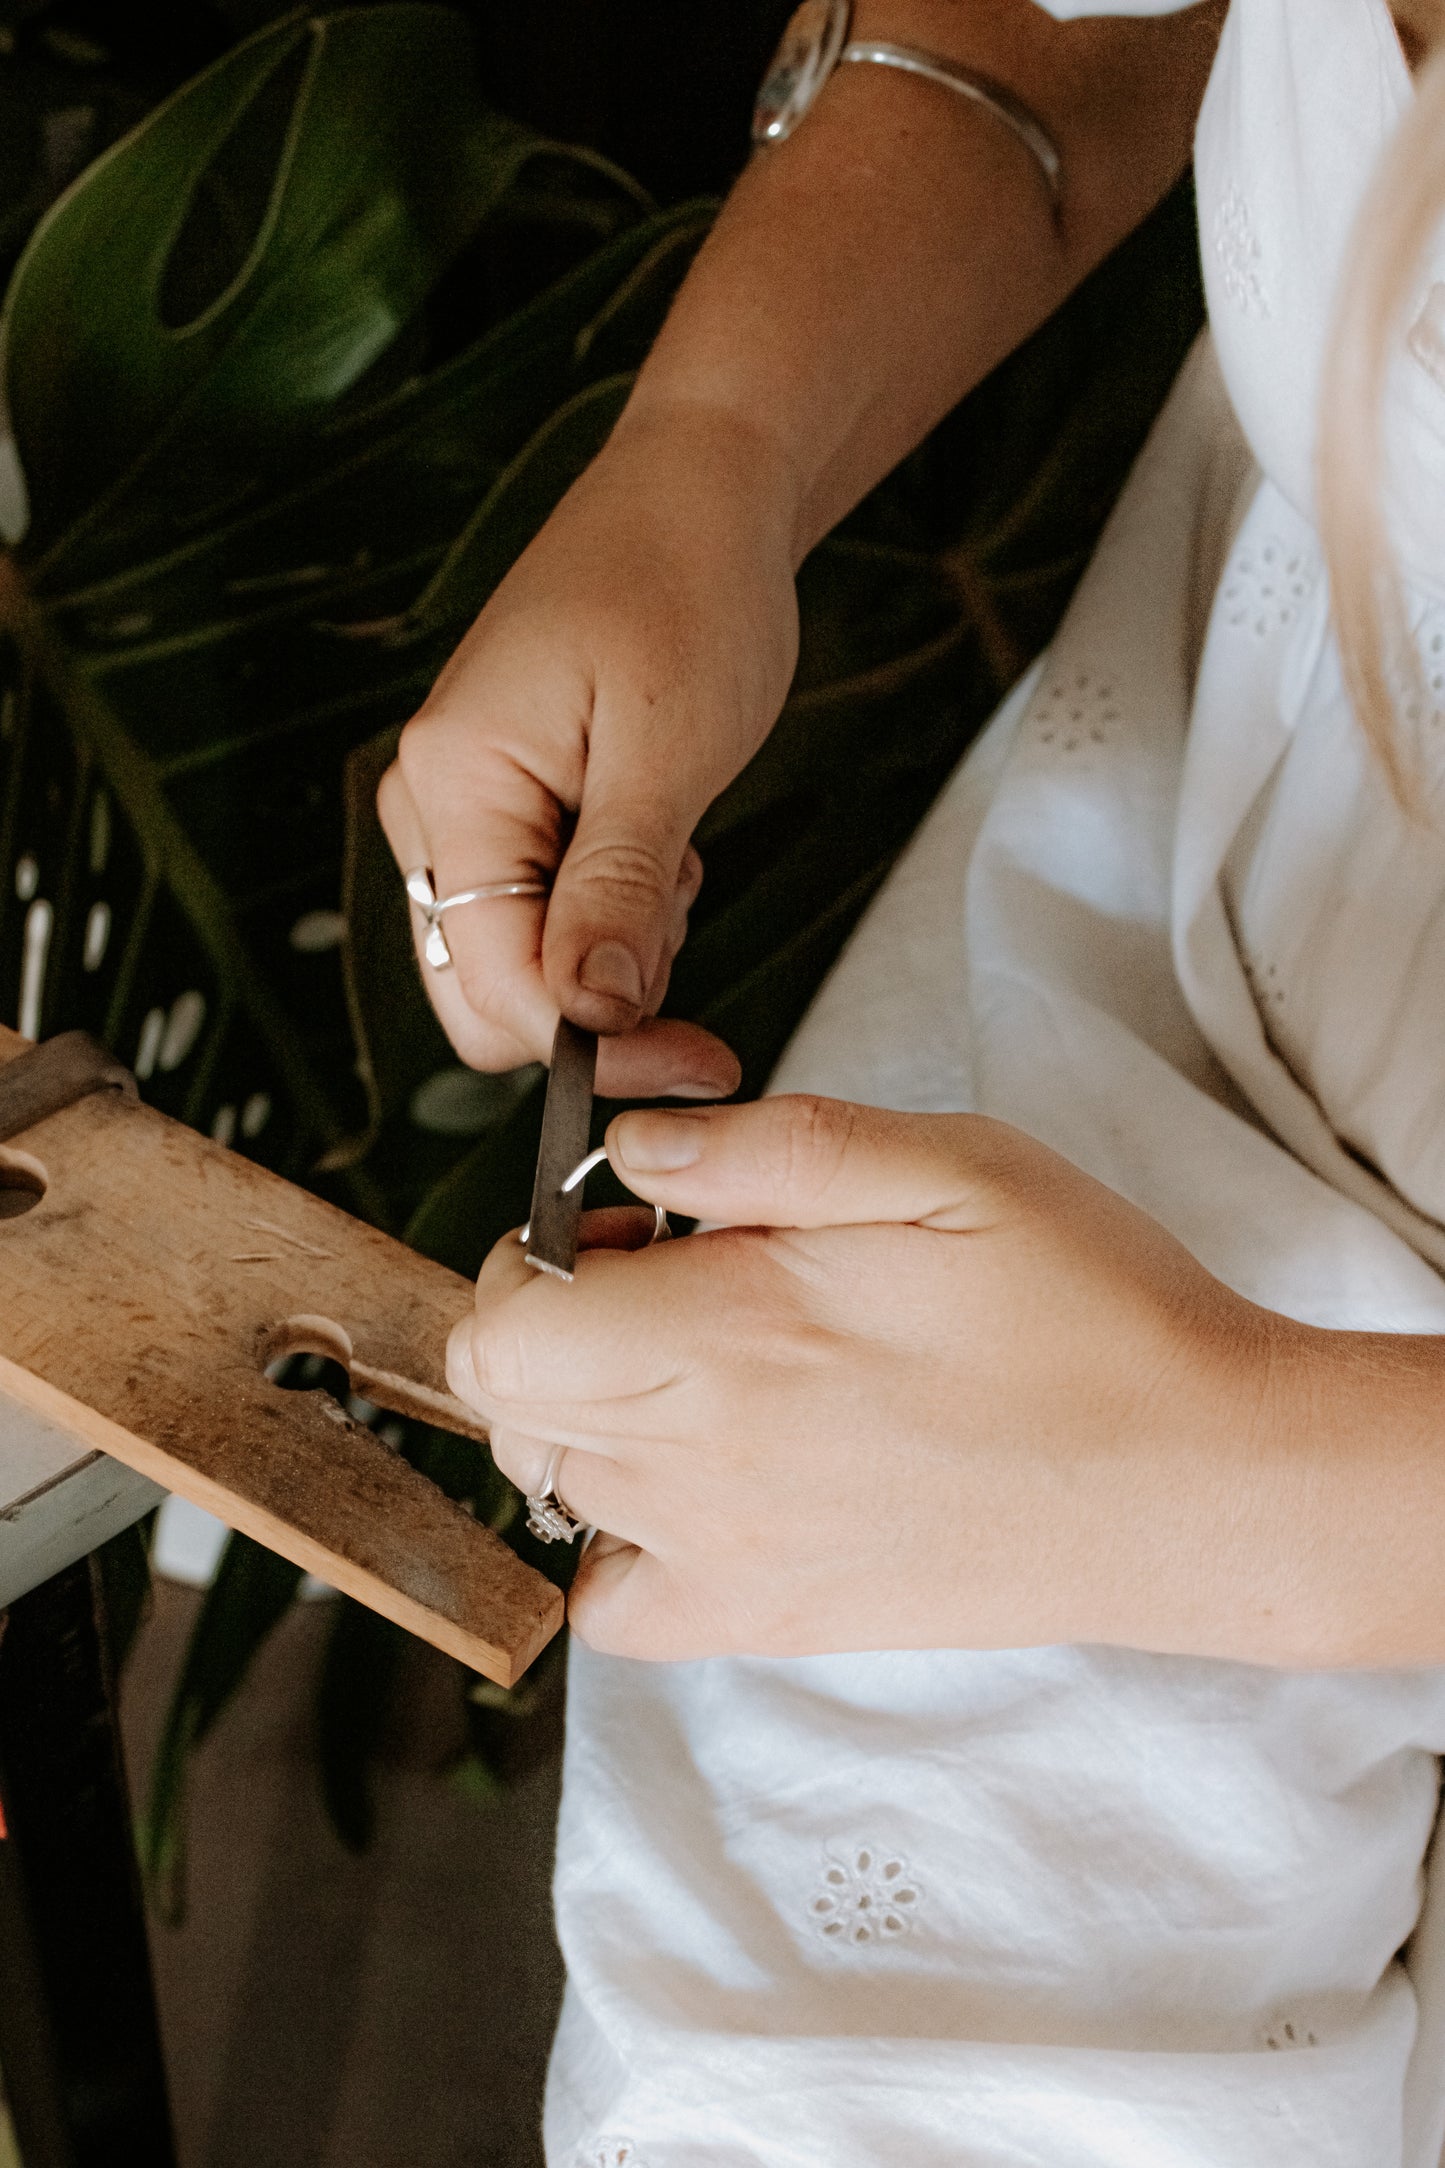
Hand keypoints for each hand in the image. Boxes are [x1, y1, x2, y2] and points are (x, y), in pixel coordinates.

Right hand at [376, 406, 800, 1098]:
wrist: (695, 494)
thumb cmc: (688, 591)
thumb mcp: (671, 752)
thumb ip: (618, 892)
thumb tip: (585, 1019)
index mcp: (452, 783)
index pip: (495, 984)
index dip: (595, 1046)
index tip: (705, 1061)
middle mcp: (427, 805)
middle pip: (483, 996)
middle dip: (596, 1009)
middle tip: (689, 929)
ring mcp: (456, 811)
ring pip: (516, 966)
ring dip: (610, 955)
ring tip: (675, 849)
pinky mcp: (497, 814)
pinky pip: (537, 920)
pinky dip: (610, 915)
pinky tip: (659, 840)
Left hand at [449, 1095, 1297, 1664]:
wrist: (1204, 1485)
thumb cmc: (1090, 1309)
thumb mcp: (948, 1163)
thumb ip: (768, 1145)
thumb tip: (634, 1149)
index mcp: (730, 1339)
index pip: (502, 1331)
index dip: (531, 1256)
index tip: (626, 1227)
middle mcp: (704, 1468)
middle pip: (511, 1408)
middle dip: (556, 1317)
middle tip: (676, 1276)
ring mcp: (731, 1561)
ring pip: (558, 1490)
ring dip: (591, 1412)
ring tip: (714, 1365)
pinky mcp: (775, 1622)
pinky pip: (615, 1607)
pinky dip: (619, 1544)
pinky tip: (703, 1483)